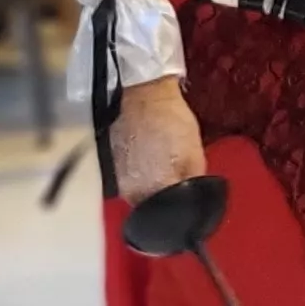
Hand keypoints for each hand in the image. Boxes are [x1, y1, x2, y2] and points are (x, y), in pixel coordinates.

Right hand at [110, 79, 206, 206]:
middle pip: (152, 204)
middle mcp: (130, 191)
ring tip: (162, 165)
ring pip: (138, 192)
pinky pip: (127, 178)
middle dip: (165, 195)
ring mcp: (116, 178)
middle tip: (176, 178)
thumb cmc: (171, 122)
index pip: (169, 211)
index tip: (188, 196)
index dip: (181, 205)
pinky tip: (148, 158)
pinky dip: (139, 173)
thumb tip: (194, 197)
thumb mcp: (195, 153)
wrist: (141, 94)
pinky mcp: (109, 164)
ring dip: (151, 184)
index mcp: (153, 190)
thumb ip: (194, 180)